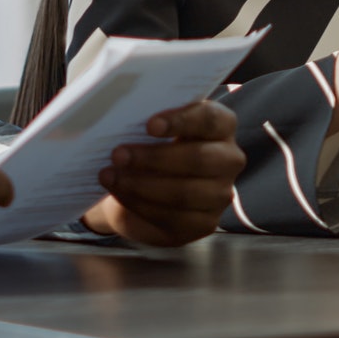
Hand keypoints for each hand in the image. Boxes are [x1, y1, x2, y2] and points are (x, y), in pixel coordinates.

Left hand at [80, 100, 244, 246]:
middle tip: (118, 154)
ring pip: (183, 193)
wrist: (146, 189)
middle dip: (154, 158)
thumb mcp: (153, 128)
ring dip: (140, 185)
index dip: (181, 121)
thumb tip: (121, 114)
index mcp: (222, 126)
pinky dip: (140, 204)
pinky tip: (120, 192)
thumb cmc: (152, 147)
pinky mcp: (204, 223)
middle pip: (198, 158)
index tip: (150, 125)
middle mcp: (229, 159)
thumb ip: (149, 119)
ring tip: (109, 176)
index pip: (210, 119)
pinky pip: (172, 217)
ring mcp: (220, 194)